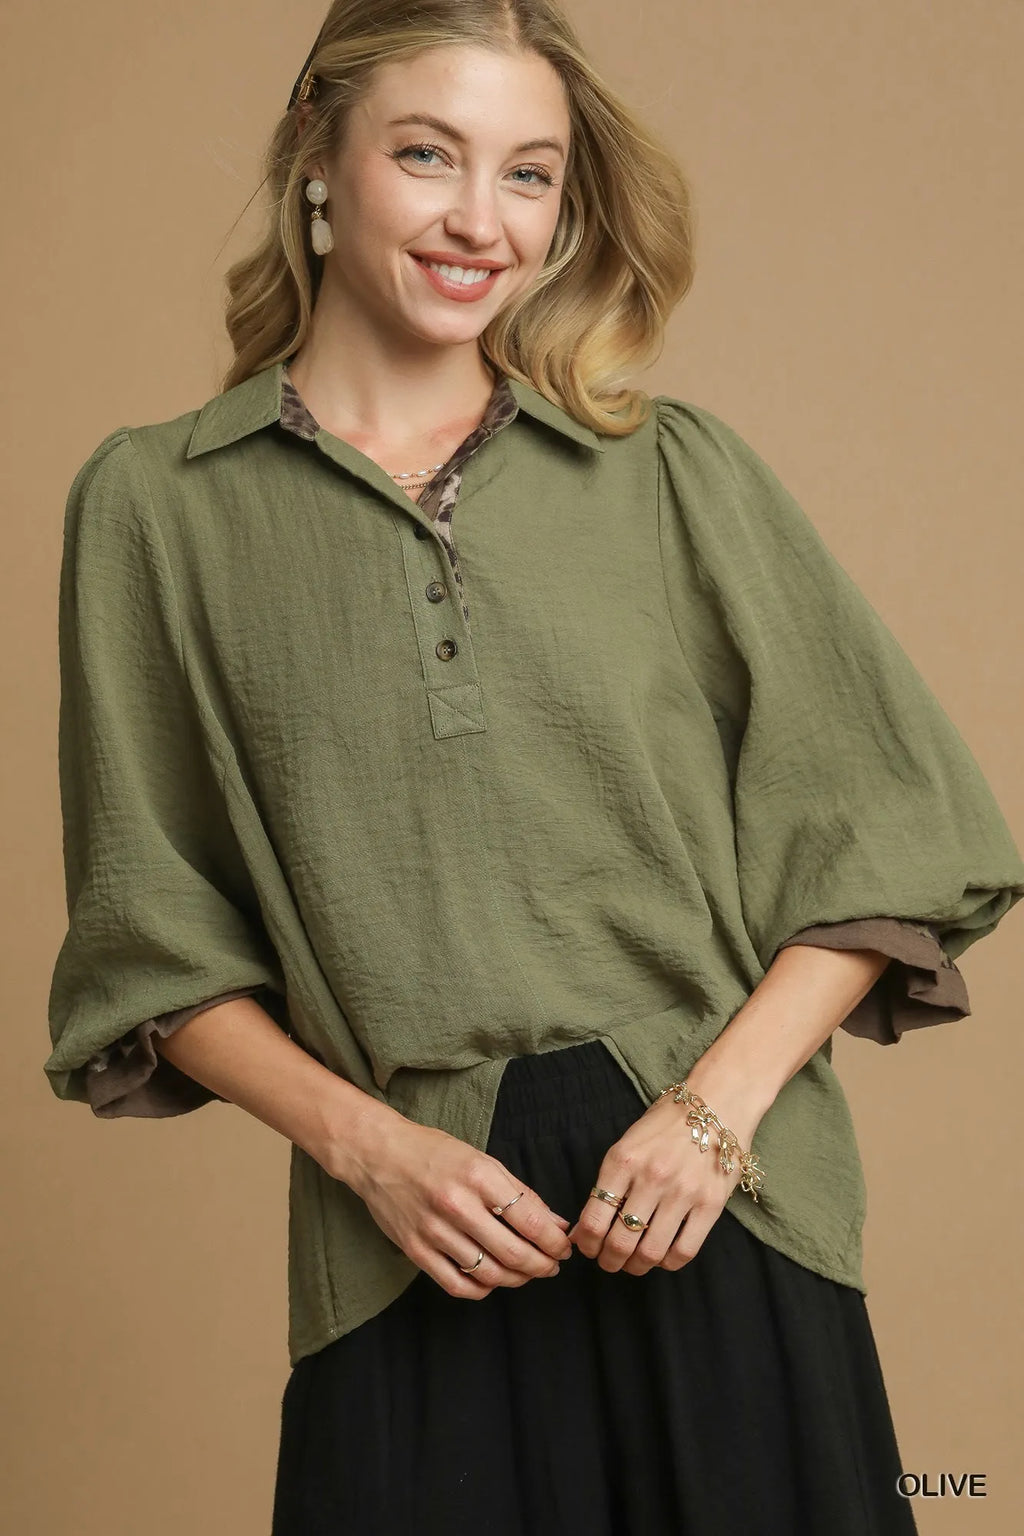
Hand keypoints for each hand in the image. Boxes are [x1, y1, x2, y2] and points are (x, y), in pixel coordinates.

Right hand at [338, 1112, 573, 1298]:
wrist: (377, 1154)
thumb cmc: (433, 1151)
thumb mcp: (481, 1160)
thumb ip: (519, 1192)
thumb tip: (555, 1222)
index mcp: (479, 1176)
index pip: (531, 1220)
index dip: (555, 1241)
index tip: (564, 1247)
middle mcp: (457, 1205)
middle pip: (514, 1253)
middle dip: (542, 1265)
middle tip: (552, 1265)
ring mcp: (433, 1231)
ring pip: (489, 1273)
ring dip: (517, 1279)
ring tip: (526, 1272)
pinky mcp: (415, 1250)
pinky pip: (457, 1284)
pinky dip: (482, 1290)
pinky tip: (492, 1280)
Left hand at [566, 1079, 761, 1275]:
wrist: (718, 1100)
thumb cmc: (667, 1122)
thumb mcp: (628, 1142)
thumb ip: (611, 1181)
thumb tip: (587, 1224)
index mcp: (622, 1160)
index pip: (593, 1219)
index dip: (586, 1244)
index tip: (587, 1247)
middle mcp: (651, 1178)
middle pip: (620, 1242)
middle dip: (609, 1261)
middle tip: (609, 1262)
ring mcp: (682, 1192)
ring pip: (651, 1252)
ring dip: (637, 1267)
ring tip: (635, 1264)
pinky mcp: (711, 1204)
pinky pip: (685, 1251)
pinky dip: (669, 1263)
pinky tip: (664, 1257)